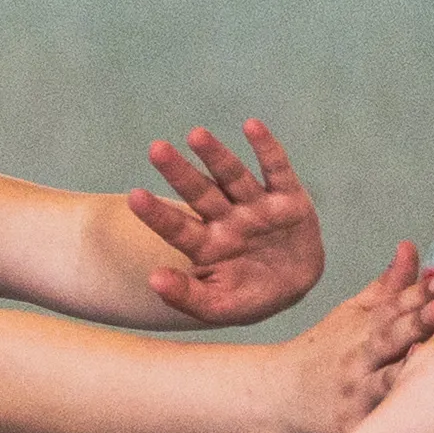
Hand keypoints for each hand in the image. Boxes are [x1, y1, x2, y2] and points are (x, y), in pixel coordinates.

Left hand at [131, 120, 325, 326]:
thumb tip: (153, 279)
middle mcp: (227, 219)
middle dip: (179, 172)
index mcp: (207, 245)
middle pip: (200, 193)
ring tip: (196, 135)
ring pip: (233, 176)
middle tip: (156, 150)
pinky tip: (252, 126)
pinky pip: (277, 169)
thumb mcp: (220, 306)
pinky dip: (267, 148)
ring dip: (216, 156)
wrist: (297, 287)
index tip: (136, 196)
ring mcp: (257, 206)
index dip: (157, 213)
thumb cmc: (251, 297)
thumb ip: (187, 296)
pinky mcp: (288, 198)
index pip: (177, 228)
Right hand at [276, 245, 433, 432]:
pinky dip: (387, 424)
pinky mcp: (351, 427)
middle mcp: (361, 357)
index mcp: (366, 327)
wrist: (276, 396)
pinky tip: (409, 424)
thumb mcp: (352, 315)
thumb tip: (410, 246)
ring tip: (425, 357)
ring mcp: (356, 393)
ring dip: (404, 371)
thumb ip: (389, 286)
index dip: (420, 293)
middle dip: (414, 324)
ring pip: (384, 383)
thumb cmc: (326, 352)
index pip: (396, 306)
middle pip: (389, 338)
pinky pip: (374, 427)